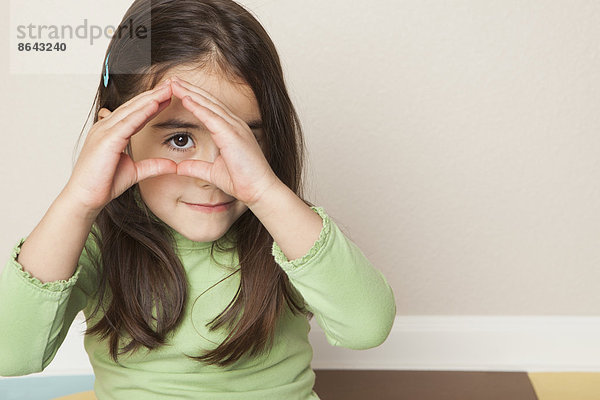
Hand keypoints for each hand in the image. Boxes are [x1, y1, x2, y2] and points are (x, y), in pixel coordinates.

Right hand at [64, 80, 176, 214]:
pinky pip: (128, 122)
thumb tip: (173, 166)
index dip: (153, 103)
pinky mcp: (106, 140)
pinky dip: (142, 112)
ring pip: (132, 110)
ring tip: (168, 88)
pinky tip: (155, 103)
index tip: (168, 96)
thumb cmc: (103, 184)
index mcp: (111, 132)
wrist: (86, 197)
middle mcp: (106, 127)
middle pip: (134, 107)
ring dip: (151, 98)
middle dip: (154, 95)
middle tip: (171, 84)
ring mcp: (104, 131)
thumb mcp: (135, 172)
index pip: (136, 113)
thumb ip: (153, 166)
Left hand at [169, 76, 280, 206]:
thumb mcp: (213, 173)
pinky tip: (187, 99)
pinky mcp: (233, 135)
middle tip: (172, 79)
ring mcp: (235, 128)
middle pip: (208, 102)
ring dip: (191, 93)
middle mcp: (234, 125)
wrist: (260, 190)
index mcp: (231, 131)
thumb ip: (196, 168)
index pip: (209, 109)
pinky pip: (212, 117)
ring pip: (209, 105)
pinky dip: (199, 107)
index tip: (177, 90)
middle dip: (189, 89)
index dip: (193, 98)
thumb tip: (180, 168)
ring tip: (175, 83)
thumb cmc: (243, 181)